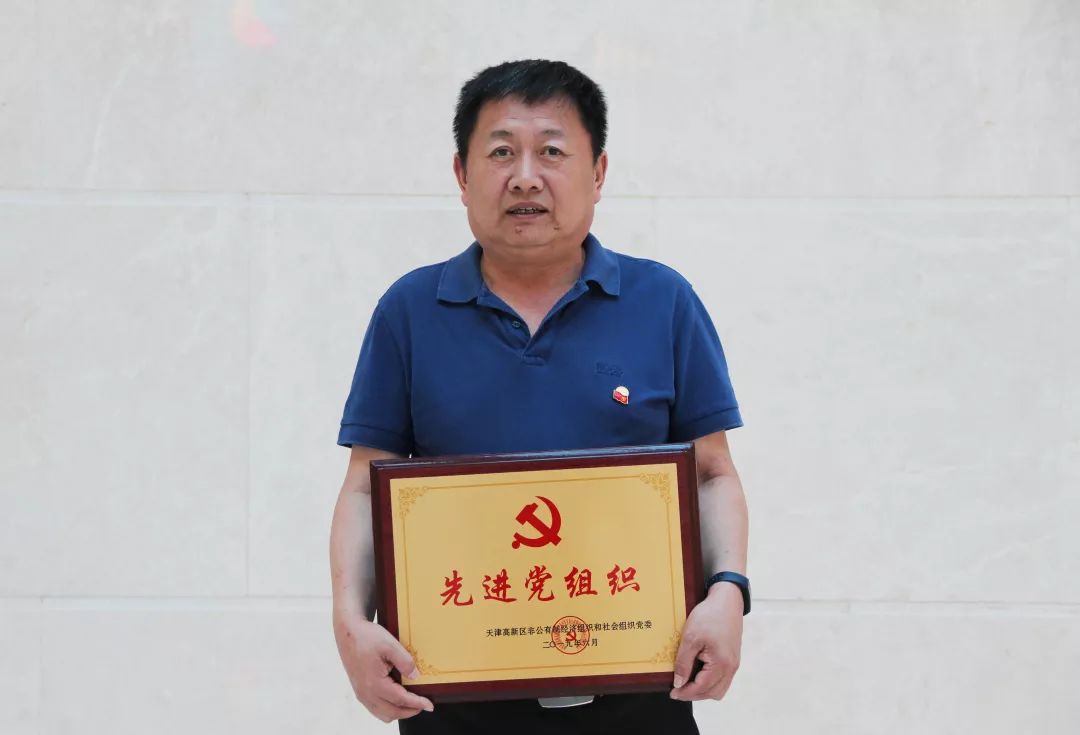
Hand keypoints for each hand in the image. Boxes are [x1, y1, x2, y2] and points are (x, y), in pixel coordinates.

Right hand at [333, 608, 434, 721]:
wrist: (347, 633)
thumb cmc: (367, 637)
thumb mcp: (390, 644)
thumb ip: (405, 662)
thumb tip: (415, 676)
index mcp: (375, 683)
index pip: (401, 700)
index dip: (417, 703)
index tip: (429, 705)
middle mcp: (366, 693)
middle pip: (392, 712)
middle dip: (410, 711)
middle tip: (423, 705)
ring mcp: (361, 693)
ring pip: (383, 714)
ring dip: (399, 712)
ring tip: (412, 704)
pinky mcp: (359, 690)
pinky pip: (375, 708)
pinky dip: (388, 708)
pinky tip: (396, 700)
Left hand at [670, 581, 743, 700]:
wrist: (727, 601)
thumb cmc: (709, 616)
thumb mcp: (690, 637)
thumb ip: (684, 663)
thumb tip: (679, 683)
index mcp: (721, 663)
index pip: (701, 688)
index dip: (685, 693)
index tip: (672, 692)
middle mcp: (731, 667)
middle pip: (712, 693)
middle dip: (694, 694)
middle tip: (677, 689)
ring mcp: (734, 664)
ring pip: (719, 689)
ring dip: (703, 690)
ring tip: (687, 682)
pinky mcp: (733, 658)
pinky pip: (722, 679)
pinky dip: (710, 681)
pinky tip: (697, 673)